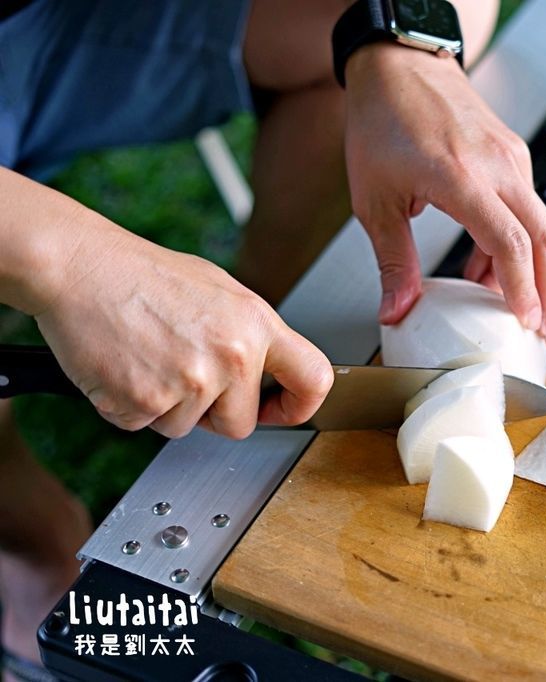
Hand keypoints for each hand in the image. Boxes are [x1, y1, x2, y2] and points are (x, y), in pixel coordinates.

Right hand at [32, 215, 333, 438]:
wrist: (80, 266)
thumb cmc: (144, 276)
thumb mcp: (219, 291)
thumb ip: (250, 334)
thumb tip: (272, 371)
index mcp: (256, 323)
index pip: (314, 378)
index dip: (300, 406)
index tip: (282, 410)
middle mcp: (232, 354)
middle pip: (241, 424)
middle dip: (214, 413)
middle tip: (182, 374)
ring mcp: (191, 381)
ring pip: (187, 428)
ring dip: (166, 406)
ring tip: (148, 357)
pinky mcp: (146, 401)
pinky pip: (145, 426)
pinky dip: (130, 406)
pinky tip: (125, 366)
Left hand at [344, 43, 545, 339]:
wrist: (399, 65)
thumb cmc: (384, 119)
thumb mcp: (374, 199)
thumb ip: (392, 260)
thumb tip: (398, 308)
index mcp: (461, 177)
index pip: (510, 243)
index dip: (522, 289)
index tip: (525, 321)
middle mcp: (497, 165)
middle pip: (545, 238)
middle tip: (541, 326)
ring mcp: (511, 157)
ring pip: (542, 223)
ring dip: (532, 268)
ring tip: (509, 301)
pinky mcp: (513, 153)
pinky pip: (527, 205)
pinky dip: (517, 239)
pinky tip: (490, 260)